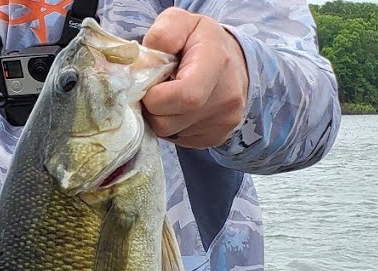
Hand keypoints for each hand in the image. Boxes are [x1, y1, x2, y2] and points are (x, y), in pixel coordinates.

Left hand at [142, 8, 249, 148]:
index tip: (149, 83)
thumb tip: (144, 65)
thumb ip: (162, 35)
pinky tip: (179, 108)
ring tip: (168, 96)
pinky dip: (171, 126)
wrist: (233, 60)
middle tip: (155, 89)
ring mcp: (225, 121)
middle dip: (151, 108)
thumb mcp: (181, 22)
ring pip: (171, 134)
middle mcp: (226, 98)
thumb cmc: (201, 40)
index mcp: (217, 63)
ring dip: (159, 117)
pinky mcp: (218, 137)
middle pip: (169, 121)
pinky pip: (180, 140)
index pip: (183, 97)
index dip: (154, 96)